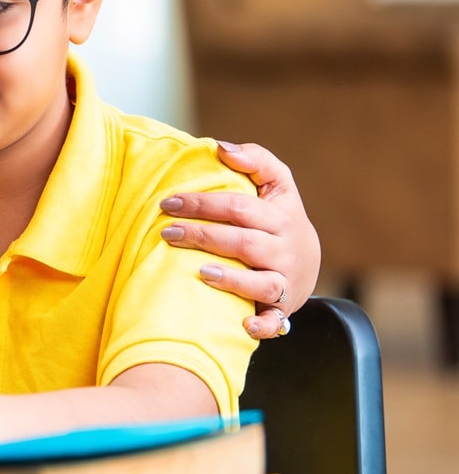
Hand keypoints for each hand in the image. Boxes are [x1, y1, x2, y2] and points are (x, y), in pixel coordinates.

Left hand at [159, 141, 321, 340]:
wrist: (306, 264)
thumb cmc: (277, 218)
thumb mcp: (276, 185)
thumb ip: (255, 160)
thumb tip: (220, 147)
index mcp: (281, 215)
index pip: (240, 206)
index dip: (203, 203)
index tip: (169, 202)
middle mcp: (285, 248)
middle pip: (244, 241)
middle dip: (203, 236)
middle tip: (167, 231)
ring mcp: (285, 280)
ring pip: (260, 281)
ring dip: (231, 279)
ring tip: (200, 271)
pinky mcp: (282, 308)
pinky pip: (275, 321)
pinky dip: (262, 325)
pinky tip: (242, 325)